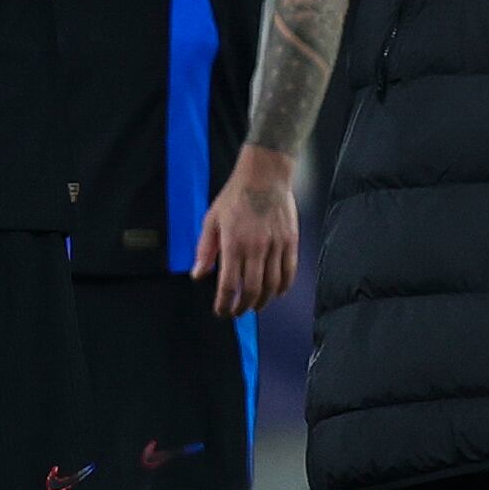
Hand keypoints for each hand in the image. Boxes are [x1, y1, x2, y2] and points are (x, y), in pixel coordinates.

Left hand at [190, 146, 299, 316]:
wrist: (265, 176)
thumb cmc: (235, 197)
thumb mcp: (211, 220)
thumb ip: (205, 250)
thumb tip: (198, 275)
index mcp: (233, 244)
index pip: (228, 285)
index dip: (224, 303)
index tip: (221, 311)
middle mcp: (256, 249)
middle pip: (251, 290)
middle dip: (243, 307)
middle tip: (237, 313)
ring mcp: (276, 246)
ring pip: (272, 285)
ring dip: (262, 301)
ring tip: (254, 306)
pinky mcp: (291, 242)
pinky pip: (289, 272)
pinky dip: (283, 287)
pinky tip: (275, 293)